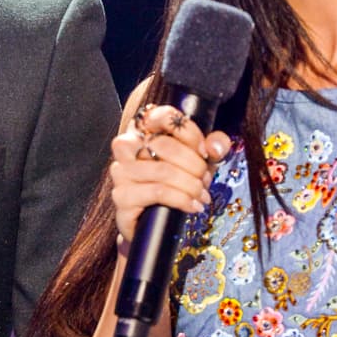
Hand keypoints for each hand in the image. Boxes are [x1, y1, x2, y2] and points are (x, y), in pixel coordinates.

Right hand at [109, 103, 230, 245]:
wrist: (154, 220)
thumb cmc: (174, 184)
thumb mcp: (198, 161)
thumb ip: (212, 147)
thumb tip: (215, 146)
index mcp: (142, 130)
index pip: (162, 116)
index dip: (189, 132)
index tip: (205, 151)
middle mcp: (126, 147)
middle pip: (164, 145)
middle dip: (194, 164)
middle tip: (205, 179)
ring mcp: (121, 172)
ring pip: (162, 171)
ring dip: (189, 184)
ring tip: (201, 195)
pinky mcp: (122, 197)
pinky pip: (157, 192)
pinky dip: (181, 199)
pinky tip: (192, 206)